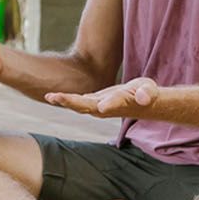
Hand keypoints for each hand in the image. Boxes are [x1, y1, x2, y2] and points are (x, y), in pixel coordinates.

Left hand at [45, 77, 159, 117]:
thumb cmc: (148, 95)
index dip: (101, 104)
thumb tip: (145, 97)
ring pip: (79, 105)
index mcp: (119, 104)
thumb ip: (146, 94)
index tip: (96, 105)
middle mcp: (106, 108)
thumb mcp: (149, 91)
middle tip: (54, 96)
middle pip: (86, 106)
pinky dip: (66, 99)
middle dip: (70, 101)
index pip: (109, 104)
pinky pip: (78, 102)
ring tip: (49, 96)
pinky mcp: (94, 103)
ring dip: (64, 101)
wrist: (143, 103)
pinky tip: (53, 97)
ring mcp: (98, 107)